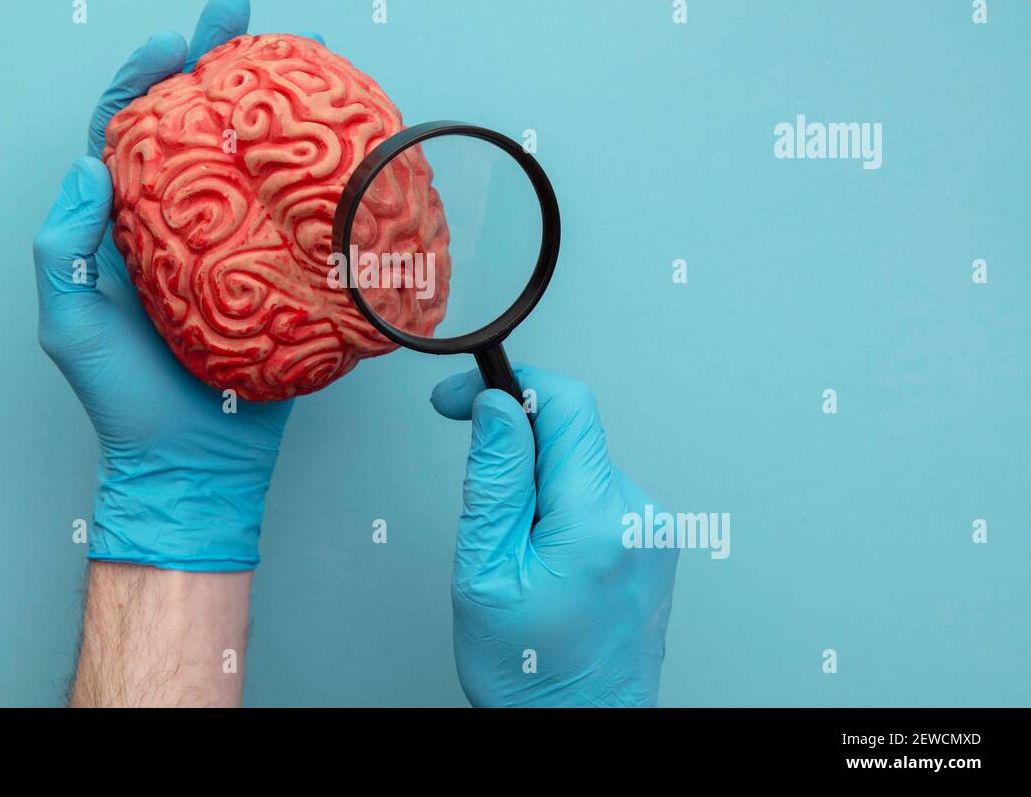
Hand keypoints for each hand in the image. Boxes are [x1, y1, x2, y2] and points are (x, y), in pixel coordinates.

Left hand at [34, 0, 303, 570]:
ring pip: (252, 158)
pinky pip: (298, 211)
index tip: (174, 40)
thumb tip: (87, 165)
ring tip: (303, 52)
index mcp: (125, 221)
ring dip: (273, 101)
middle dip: (215, 60)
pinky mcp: (280, 270)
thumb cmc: (123, 399)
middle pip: (196, 124)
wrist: (195, 461)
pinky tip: (342, 139)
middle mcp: (181, 219)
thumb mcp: (71, 324)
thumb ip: (65, 246)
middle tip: (239, 10)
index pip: (127, 130)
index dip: (145, 77)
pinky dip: (318, 171)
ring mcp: (235, 241)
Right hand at [431, 366, 678, 705]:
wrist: (581, 732)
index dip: (507, 383)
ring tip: (518, 554)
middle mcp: (639, 517)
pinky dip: (562, 510)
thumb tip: (497, 406)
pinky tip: (547, 562)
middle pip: (570, 436)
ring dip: (539, 488)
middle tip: (482, 503)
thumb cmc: (533, 675)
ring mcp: (653, 532)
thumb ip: (495, 481)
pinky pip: (598, 498)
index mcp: (596, 520)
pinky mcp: (653, 545)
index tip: (463, 397)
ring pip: (580, 468)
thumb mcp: (485, 574)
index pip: (565, 403)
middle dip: (516, 452)